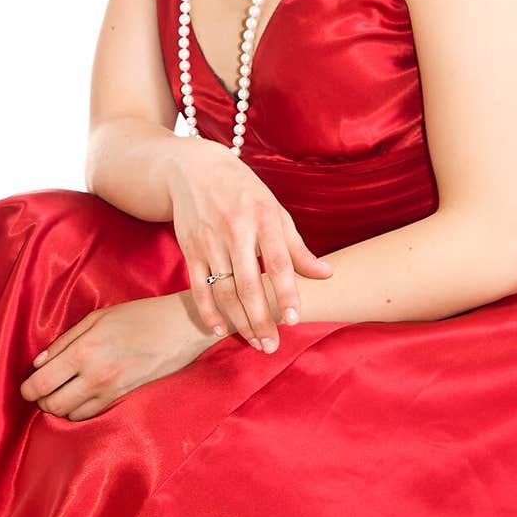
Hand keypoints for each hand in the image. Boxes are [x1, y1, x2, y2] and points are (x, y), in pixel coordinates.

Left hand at [18, 293, 213, 421]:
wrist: (180, 328)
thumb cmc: (139, 315)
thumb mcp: (97, 317)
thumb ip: (65, 341)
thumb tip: (39, 363)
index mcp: (83, 350)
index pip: (41, 383)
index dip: (27, 388)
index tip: (28, 385)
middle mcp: (93, 374)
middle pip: (51, 404)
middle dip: (41, 399)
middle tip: (43, 389)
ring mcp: (110, 390)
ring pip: (69, 414)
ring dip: (60, 406)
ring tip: (63, 392)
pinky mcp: (123, 398)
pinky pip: (90, 415)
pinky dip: (79, 411)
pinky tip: (82, 397)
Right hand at [166, 137, 333, 352]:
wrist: (196, 169)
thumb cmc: (245, 193)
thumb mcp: (275, 211)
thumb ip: (298, 247)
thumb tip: (326, 274)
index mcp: (264, 219)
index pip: (278, 262)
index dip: (286, 293)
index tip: (293, 320)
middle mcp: (236, 231)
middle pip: (249, 284)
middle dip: (261, 318)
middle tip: (272, 346)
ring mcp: (210, 241)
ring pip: (224, 290)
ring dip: (238, 321)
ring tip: (254, 342)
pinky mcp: (190, 249)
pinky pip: (198, 287)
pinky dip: (207, 311)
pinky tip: (219, 330)